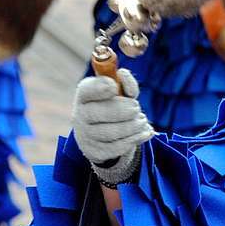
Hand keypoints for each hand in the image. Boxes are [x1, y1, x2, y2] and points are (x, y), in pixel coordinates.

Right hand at [73, 69, 153, 185]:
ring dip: (132, 126)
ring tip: (142, 120)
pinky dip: (135, 139)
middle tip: (136, 107)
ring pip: (110, 132)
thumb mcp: (121, 91)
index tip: (113, 86)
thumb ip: (124, 82)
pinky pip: (116, 147)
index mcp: (85, 95)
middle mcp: (80, 115)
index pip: (86, 90)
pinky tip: (144, 131)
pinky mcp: (94, 151)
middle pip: (97, 113)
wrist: (105, 133)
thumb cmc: (114, 105)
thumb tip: (122, 74)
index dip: (99, 87)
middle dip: (123, 110)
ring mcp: (85, 135)